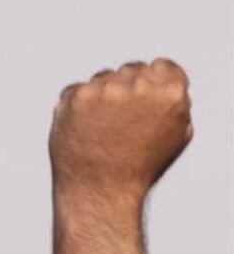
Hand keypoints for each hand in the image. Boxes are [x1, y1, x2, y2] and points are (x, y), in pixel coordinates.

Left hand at [49, 57, 192, 202]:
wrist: (101, 188)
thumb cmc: (138, 167)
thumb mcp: (175, 136)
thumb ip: (176, 105)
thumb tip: (167, 84)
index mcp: (170, 95)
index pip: (163, 66)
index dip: (155, 78)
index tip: (148, 88)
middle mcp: (138, 86)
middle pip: (132, 69)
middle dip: (128, 88)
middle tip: (123, 119)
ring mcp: (106, 89)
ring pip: (104, 78)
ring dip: (103, 95)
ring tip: (105, 128)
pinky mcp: (77, 95)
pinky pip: (78, 89)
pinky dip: (79, 104)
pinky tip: (86, 127)